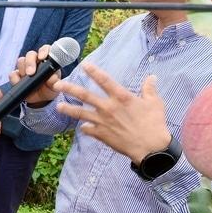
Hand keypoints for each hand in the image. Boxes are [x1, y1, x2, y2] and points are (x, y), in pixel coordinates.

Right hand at [12, 45, 62, 106]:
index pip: (45, 49)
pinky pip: (13, 74)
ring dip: (22, 69)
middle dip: (30, 62)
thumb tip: (52, 78)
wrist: (40, 100)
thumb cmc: (50, 89)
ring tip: (26, 78)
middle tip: (30, 73)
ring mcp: (25, 68)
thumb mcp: (55, 87)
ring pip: (21, 61)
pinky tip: (18, 83)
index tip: (42, 58)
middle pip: (31, 54)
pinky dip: (15, 78)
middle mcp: (36, 61)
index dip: (43, 51)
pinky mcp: (17, 76)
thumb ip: (55, 82)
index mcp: (47, 60)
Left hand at [55, 61, 171, 163]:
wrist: (150, 148)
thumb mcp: (155, 103)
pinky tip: (81, 126)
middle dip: (69, 89)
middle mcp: (108, 107)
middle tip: (56, 84)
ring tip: (57, 106)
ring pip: (80, 113)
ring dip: (68, 109)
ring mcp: (103, 122)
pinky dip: (84, 128)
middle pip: (85, 95)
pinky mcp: (101, 134)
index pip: (104, 80)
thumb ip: (149, 89)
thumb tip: (152, 77)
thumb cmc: (154, 124)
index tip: (84, 65)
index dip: (94, 71)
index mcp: (121, 97)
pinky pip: (88, 130)